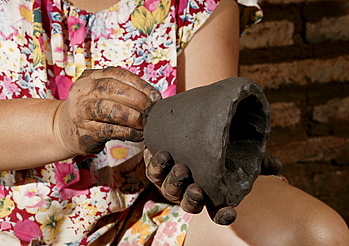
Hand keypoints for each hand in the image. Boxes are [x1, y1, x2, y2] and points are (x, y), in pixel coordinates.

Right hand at [54, 67, 161, 155]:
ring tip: (145, 122)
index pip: (119, 74)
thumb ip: (122, 90)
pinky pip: (110, 130)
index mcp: (91, 77)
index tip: (155, 96)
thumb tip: (153, 98)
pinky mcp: (85, 131)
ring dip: (132, 116)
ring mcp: (82, 111)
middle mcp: (83, 91)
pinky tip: (138, 134)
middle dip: (136, 99)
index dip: (140, 85)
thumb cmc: (90, 109)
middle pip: (112, 89)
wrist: (63, 129)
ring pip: (109, 110)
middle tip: (151, 109)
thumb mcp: (100, 92)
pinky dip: (128, 132)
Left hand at [144, 149, 281, 224]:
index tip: (229, 213)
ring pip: (169, 190)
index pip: (217, 212)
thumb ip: (256, 161)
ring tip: (180, 168)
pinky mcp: (157, 168)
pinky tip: (162, 154)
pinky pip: (153, 172)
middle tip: (197, 189)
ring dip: (174, 182)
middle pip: (190, 203)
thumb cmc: (218, 149)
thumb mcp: (239, 154)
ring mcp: (172, 182)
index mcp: (210, 194)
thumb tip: (277, 166)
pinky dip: (156, 165)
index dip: (223, 215)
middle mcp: (189, 191)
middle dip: (193, 199)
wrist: (190, 134)